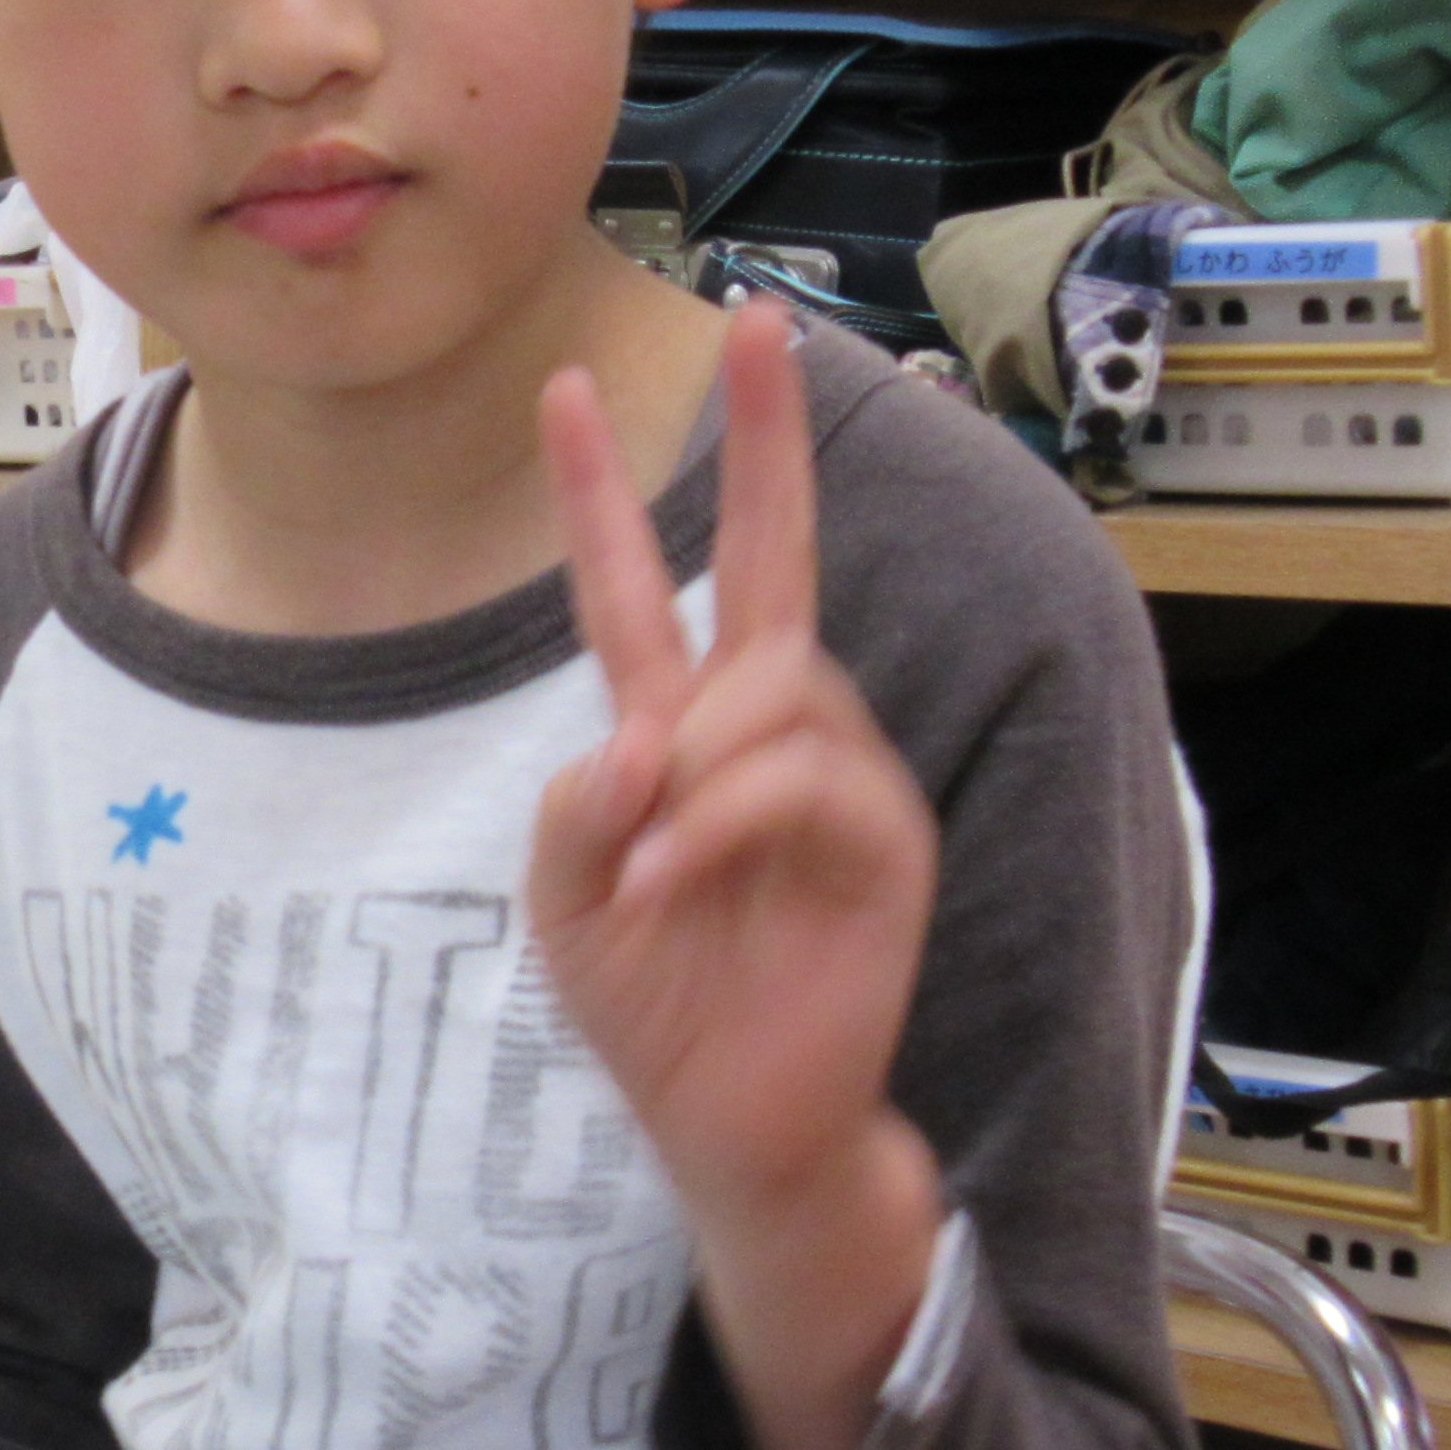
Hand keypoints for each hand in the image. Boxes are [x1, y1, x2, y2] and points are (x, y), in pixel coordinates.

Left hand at [528, 301, 936, 1219]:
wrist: (737, 1125)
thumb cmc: (657, 1008)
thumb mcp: (565, 903)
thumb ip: (572, 810)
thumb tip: (638, 745)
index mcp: (678, 733)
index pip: (640, 588)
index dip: (603, 493)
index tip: (565, 388)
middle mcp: (768, 733)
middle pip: (775, 561)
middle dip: (765, 441)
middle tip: (759, 324)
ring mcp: (837, 779)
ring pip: (771, 693)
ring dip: (692, 771)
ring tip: (650, 874)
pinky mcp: (885, 844)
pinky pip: (801, 785)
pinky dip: (722, 826)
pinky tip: (675, 884)